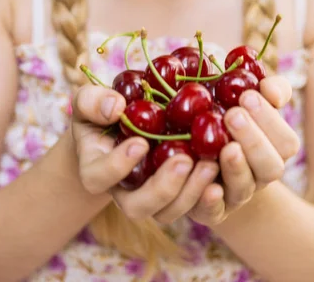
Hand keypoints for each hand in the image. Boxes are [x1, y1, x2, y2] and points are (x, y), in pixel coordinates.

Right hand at [71, 84, 217, 219]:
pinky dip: (209, 193)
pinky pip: (193, 206)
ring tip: (211, 164)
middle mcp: (124, 191)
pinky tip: (223, 167)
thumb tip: (115, 108)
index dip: (119, 165)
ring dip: (191, 192)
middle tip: (184, 160)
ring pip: (169, 211)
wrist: (126, 123)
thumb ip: (93, 102)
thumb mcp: (90, 101)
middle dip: (163, 188)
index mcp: (96, 170)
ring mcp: (153, 197)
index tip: (141, 142)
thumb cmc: (102, 111)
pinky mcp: (178, 194)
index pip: (100, 177)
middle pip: (138, 207)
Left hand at [186, 76, 298, 226]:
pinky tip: (209, 187)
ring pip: (244, 189)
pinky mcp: (209, 211)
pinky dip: (212, 202)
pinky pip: (213, 213)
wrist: (196, 152)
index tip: (247, 96)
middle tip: (232, 114)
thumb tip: (270, 89)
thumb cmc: (228, 115)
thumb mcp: (249, 98)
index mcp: (273, 150)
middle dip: (254, 140)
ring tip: (226, 147)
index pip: (285, 142)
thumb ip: (268, 89)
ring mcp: (235, 195)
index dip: (270, 120)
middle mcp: (258, 176)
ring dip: (236, 168)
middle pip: (270, 168)